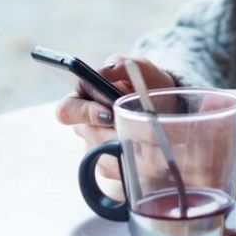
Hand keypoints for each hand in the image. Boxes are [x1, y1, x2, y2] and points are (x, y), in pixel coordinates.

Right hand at [55, 55, 175, 184]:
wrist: (167, 104)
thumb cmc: (147, 82)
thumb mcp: (140, 68)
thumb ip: (122, 64)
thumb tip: (106, 70)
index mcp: (83, 97)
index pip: (67, 110)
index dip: (85, 113)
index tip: (109, 114)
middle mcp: (85, 125)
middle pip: (90, 138)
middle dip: (116, 135)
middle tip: (140, 132)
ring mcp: (95, 147)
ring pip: (105, 158)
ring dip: (131, 151)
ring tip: (155, 143)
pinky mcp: (109, 166)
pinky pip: (117, 171)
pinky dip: (137, 164)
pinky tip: (155, 156)